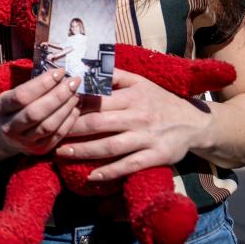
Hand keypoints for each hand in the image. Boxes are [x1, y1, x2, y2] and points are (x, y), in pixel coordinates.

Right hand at [0, 70, 80, 155]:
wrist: (6, 135)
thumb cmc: (14, 107)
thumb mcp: (13, 94)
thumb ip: (32, 86)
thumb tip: (58, 72)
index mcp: (1, 108)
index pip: (22, 96)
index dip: (42, 83)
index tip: (60, 71)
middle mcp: (10, 127)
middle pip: (36, 112)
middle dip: (58, 95)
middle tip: (74, 81)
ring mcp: (24, 142)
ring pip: (48, 126)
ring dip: (66, 107)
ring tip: (76, 93)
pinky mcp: (39, 149)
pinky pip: (57, 135)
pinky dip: (69, 120)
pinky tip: (75, 108)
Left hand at [54, 69, 211, 180]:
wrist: (195, 122)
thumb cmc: (159, 100)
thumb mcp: (140, 82)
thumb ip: (113, 75)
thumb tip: (85, 67)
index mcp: (132, 96)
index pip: (97, 100)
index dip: (74, 105)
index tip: (54, 109)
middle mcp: (138, 116)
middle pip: (99, 123)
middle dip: (72, 130)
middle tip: (50, 134)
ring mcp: (147, 138)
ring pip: (110, 146)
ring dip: (84, 151)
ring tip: (60, 154)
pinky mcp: (156, 156)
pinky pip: (129, 165)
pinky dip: (109, 172)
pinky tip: (91, 176)